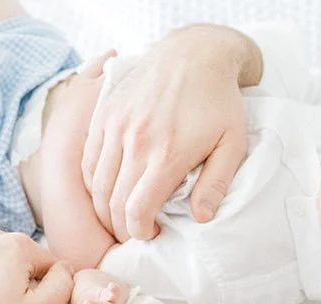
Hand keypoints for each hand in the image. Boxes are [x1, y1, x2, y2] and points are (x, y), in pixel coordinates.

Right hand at [81, 27, 258, 241]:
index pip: (136, 210)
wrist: (194, 54)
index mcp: (167, 154)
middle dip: (120, 227)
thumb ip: (216, 184)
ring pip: (96, 184)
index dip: (138, 232)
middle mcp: (136, 140)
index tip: (150, 233)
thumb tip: (201, 218)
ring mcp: (116, 125)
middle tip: (134, 232)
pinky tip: (109, 189)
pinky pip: (88, 159)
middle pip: (112, 203)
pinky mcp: (105, 114)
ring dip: (103, 209)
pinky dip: (93, 182)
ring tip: (120, 215)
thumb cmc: (218, 102)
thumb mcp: (232, 144)